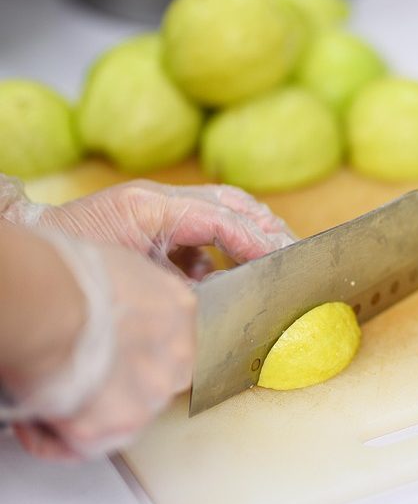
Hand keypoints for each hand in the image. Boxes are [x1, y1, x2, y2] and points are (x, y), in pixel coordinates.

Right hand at [10, 237, 195, 459]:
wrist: (51, 305)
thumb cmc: (70, 277)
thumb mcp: (121, 269)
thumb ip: (131, 296)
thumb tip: (109, 308)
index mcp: (179, 311)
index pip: (163, 344)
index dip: (127, 352)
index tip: (101, 354)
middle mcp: (177, 357)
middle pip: (147, 382)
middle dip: (111, 386)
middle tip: (69, 378)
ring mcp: (153, 394)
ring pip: (119, 417)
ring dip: (83, 414)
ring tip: (45, 398)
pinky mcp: (121, 425)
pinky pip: (85, 446)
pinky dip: (56, 438)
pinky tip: (35, 421)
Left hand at [36, 179, 296, 279]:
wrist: (36, 267)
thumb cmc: (76, 267)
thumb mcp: (134, 280)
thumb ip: (184, 285)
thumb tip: (228, 301)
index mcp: (154, 207)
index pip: (223, 216)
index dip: (258, 240)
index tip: (284, 261)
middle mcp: (161, 201)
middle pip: (233, 203)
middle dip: (268, 227)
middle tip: (295, 253)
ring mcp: (158, 209)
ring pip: (224, 209)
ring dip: (253, 232)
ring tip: (277, 256)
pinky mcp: (154, 224)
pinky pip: (203, 230)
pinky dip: (224, 248)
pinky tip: (227, 276)